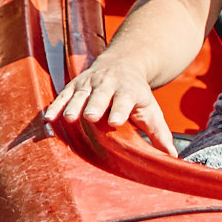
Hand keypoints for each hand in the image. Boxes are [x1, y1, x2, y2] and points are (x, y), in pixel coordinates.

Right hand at [45, 43, 178, 156]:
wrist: (122, 63)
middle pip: (101, 95)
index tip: (115, 121)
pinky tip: (48, 118)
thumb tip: (173, 158)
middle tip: (89, 116)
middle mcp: (108, 84)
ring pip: (80, 94)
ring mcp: (89, 83)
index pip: (124, 100)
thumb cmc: (138, 95)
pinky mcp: (74, 85)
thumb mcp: (151, 110)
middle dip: (94, 104)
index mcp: (129, 91)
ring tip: (68, 118)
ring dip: (73, 105)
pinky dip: (56, 105)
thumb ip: (159, 133)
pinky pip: (63, 95)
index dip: (119, 110)